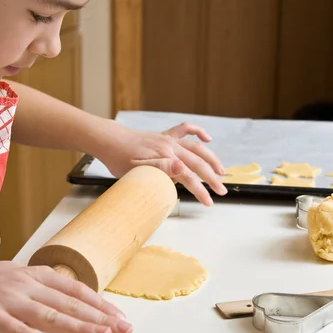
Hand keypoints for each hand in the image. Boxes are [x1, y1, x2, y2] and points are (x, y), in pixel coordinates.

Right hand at [0, 262, 131, 332]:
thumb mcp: (9, 278)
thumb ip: (33, 288)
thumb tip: (56, 299)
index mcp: (31, 274)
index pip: (73, 288)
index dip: (98, 301)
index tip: (118, 314)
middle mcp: (24, 284)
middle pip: (69, 302)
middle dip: (100, 316)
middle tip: (124, 328)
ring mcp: (8, 299)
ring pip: (52, 315)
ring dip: (81, 326)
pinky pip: (19, 331)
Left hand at [98, 121, 227, 205]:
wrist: (110, 141)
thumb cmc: (119, 159)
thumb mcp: (136, 170)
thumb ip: (161, 169)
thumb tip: (182, 170)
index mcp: (165, 158)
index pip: (189, 177)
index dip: (201, 191)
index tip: (208, 203)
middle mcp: (170, 147)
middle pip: (198, 163)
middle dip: (212, 178)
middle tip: (222, 191)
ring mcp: (169, 140)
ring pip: (197, 148)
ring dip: (211, 159)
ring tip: (221, 171)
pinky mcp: (165, 135)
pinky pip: (186, 129)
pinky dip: (199, 132)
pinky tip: (207, 139)